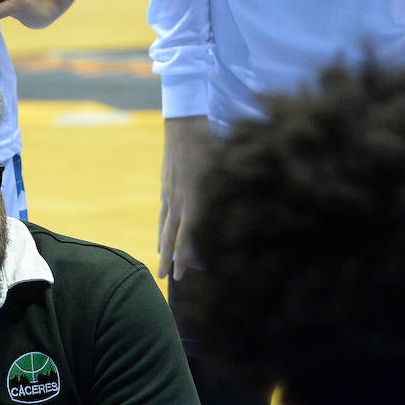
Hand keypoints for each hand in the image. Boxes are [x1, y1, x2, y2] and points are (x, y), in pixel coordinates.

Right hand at [157, 116, 214, 280]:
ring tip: (160, 265)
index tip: (181, 276)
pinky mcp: (166, 186)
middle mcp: (179, 200)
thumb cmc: (210, 143)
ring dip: (162, 247)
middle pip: (170, 237)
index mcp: (194, 198)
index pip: (187, 236)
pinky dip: (162, 228)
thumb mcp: (223, 168)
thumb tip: (245, 209)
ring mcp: (170, 193)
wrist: (184, 124)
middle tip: (163, 279)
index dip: (183, 257)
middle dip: (167, 260)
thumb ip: (227, 191)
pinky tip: (161, 237)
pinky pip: (163, 214)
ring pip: (164, 226)